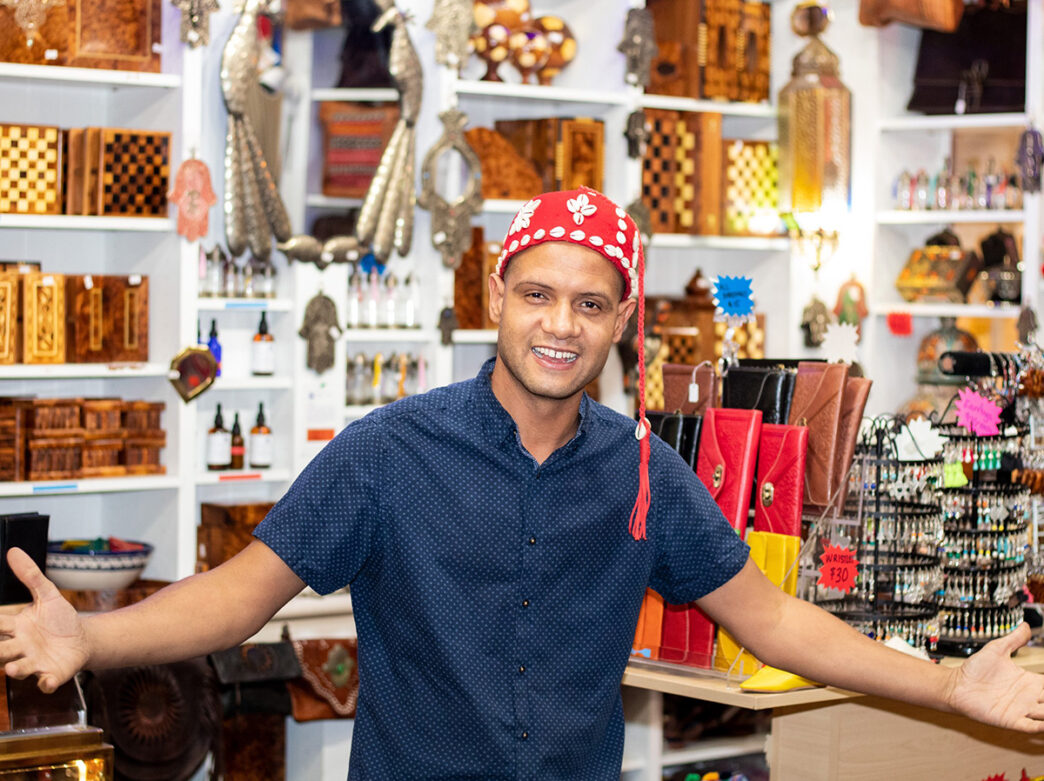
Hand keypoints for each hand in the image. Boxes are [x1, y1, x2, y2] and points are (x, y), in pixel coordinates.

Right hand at [0, 547, 88, 692]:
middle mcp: (21, 647)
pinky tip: (47, 681)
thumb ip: (31, 576)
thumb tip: (13, 551)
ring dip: (15, 669)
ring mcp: (35, 662)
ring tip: (12, 669)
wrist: (82, 639)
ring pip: (19, 668)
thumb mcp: (48, 595)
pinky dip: (46, 683)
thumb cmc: (59, 619)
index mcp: (17, 627)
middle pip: (2, 650)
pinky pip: (46, 682)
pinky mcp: (52, 673)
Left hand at [947, 622, 1043, 732]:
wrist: (956, 684)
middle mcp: (1029, 697)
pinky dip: (1041, 727)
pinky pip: (1031, 727)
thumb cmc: (976, 669)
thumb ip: (1014, 639)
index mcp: (1029, 681)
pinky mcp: (1011, 720)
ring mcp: (1021, 710)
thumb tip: (1026, 625)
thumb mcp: (997, 650)